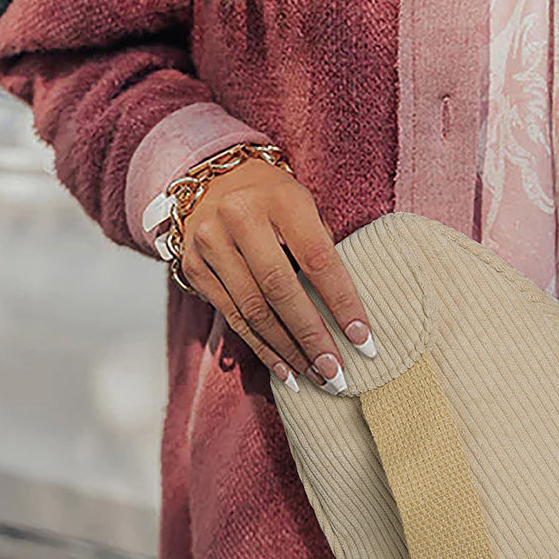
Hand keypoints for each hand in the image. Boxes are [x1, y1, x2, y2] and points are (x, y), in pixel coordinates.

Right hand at [177, 158, 375, 391]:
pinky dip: (262, 348)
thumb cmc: (274, 199)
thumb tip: (348, 315)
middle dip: (312, 338)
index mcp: (280, 199)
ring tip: (316, 377)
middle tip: (337, 373)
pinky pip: (233, 317)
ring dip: (288, 351)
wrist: (212, 180)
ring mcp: (210, 244)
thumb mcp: (305, 207)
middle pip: (280, 291)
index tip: (364, 340)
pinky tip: (285, 369)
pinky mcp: (194, 268)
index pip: (317, 259)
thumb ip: (322, 249)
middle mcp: (238, 218)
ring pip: (253, 312)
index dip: (342, 303)